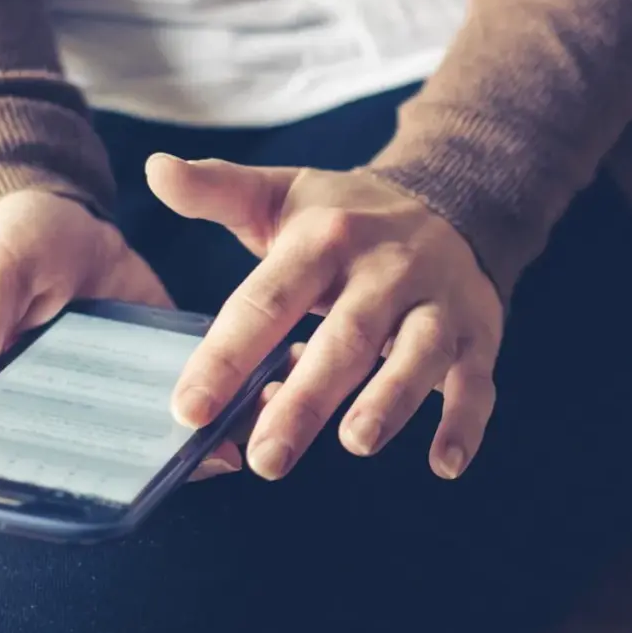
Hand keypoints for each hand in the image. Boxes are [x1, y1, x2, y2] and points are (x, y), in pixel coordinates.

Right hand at [0, 189, 239, 481]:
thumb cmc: (13, 246)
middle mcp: (86, 407)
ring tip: (255, 430)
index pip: (57, 456)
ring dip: (213, 432)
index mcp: (32, 400)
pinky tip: (272, 385)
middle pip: (125, 454)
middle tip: (215, 459)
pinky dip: (236, 389)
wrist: (66, 217)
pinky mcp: (170, 356)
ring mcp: (133, 386)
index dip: (91, 481)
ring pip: (172, 426)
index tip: (130, 490)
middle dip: (170, 463)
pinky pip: (206, 383)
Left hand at [147, 155, 503, 480]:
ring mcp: (434, 303)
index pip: (267, 301)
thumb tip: (155, 168)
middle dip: (305, 400)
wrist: (450, 198)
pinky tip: (444, 464)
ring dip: (390, 399)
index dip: (225, 356)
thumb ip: (217, 190)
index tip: (189, 409)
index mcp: (323, 240)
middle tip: (265, 459)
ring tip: (355, 443)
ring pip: (416, 354)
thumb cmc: (344, 214)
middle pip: (342, 337)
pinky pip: (476, 381)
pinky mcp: (476, 333)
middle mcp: (382, 270)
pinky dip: (465, 422)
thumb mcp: (280, 194)